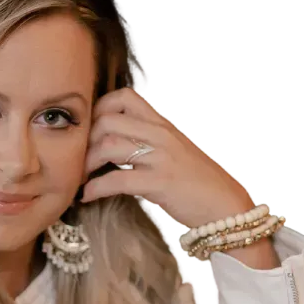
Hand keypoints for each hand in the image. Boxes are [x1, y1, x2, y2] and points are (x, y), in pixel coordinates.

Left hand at [81, 88, 254, 227]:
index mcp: (163, 125)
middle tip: (79, 158)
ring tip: (81, 178)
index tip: (89, 130)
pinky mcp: (159, 182)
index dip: (99, 109)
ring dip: (86, 164)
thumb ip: (143, 145)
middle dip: (86, 140)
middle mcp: (160, 135)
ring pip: (108, 147)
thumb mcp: (171, 154)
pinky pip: (117, 180)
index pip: (125, 97)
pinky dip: (95, 188)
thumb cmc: (197, 183)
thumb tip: (110, 149)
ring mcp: (160, 157)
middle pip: (108, 120)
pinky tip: (88, 196)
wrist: (224, 206)